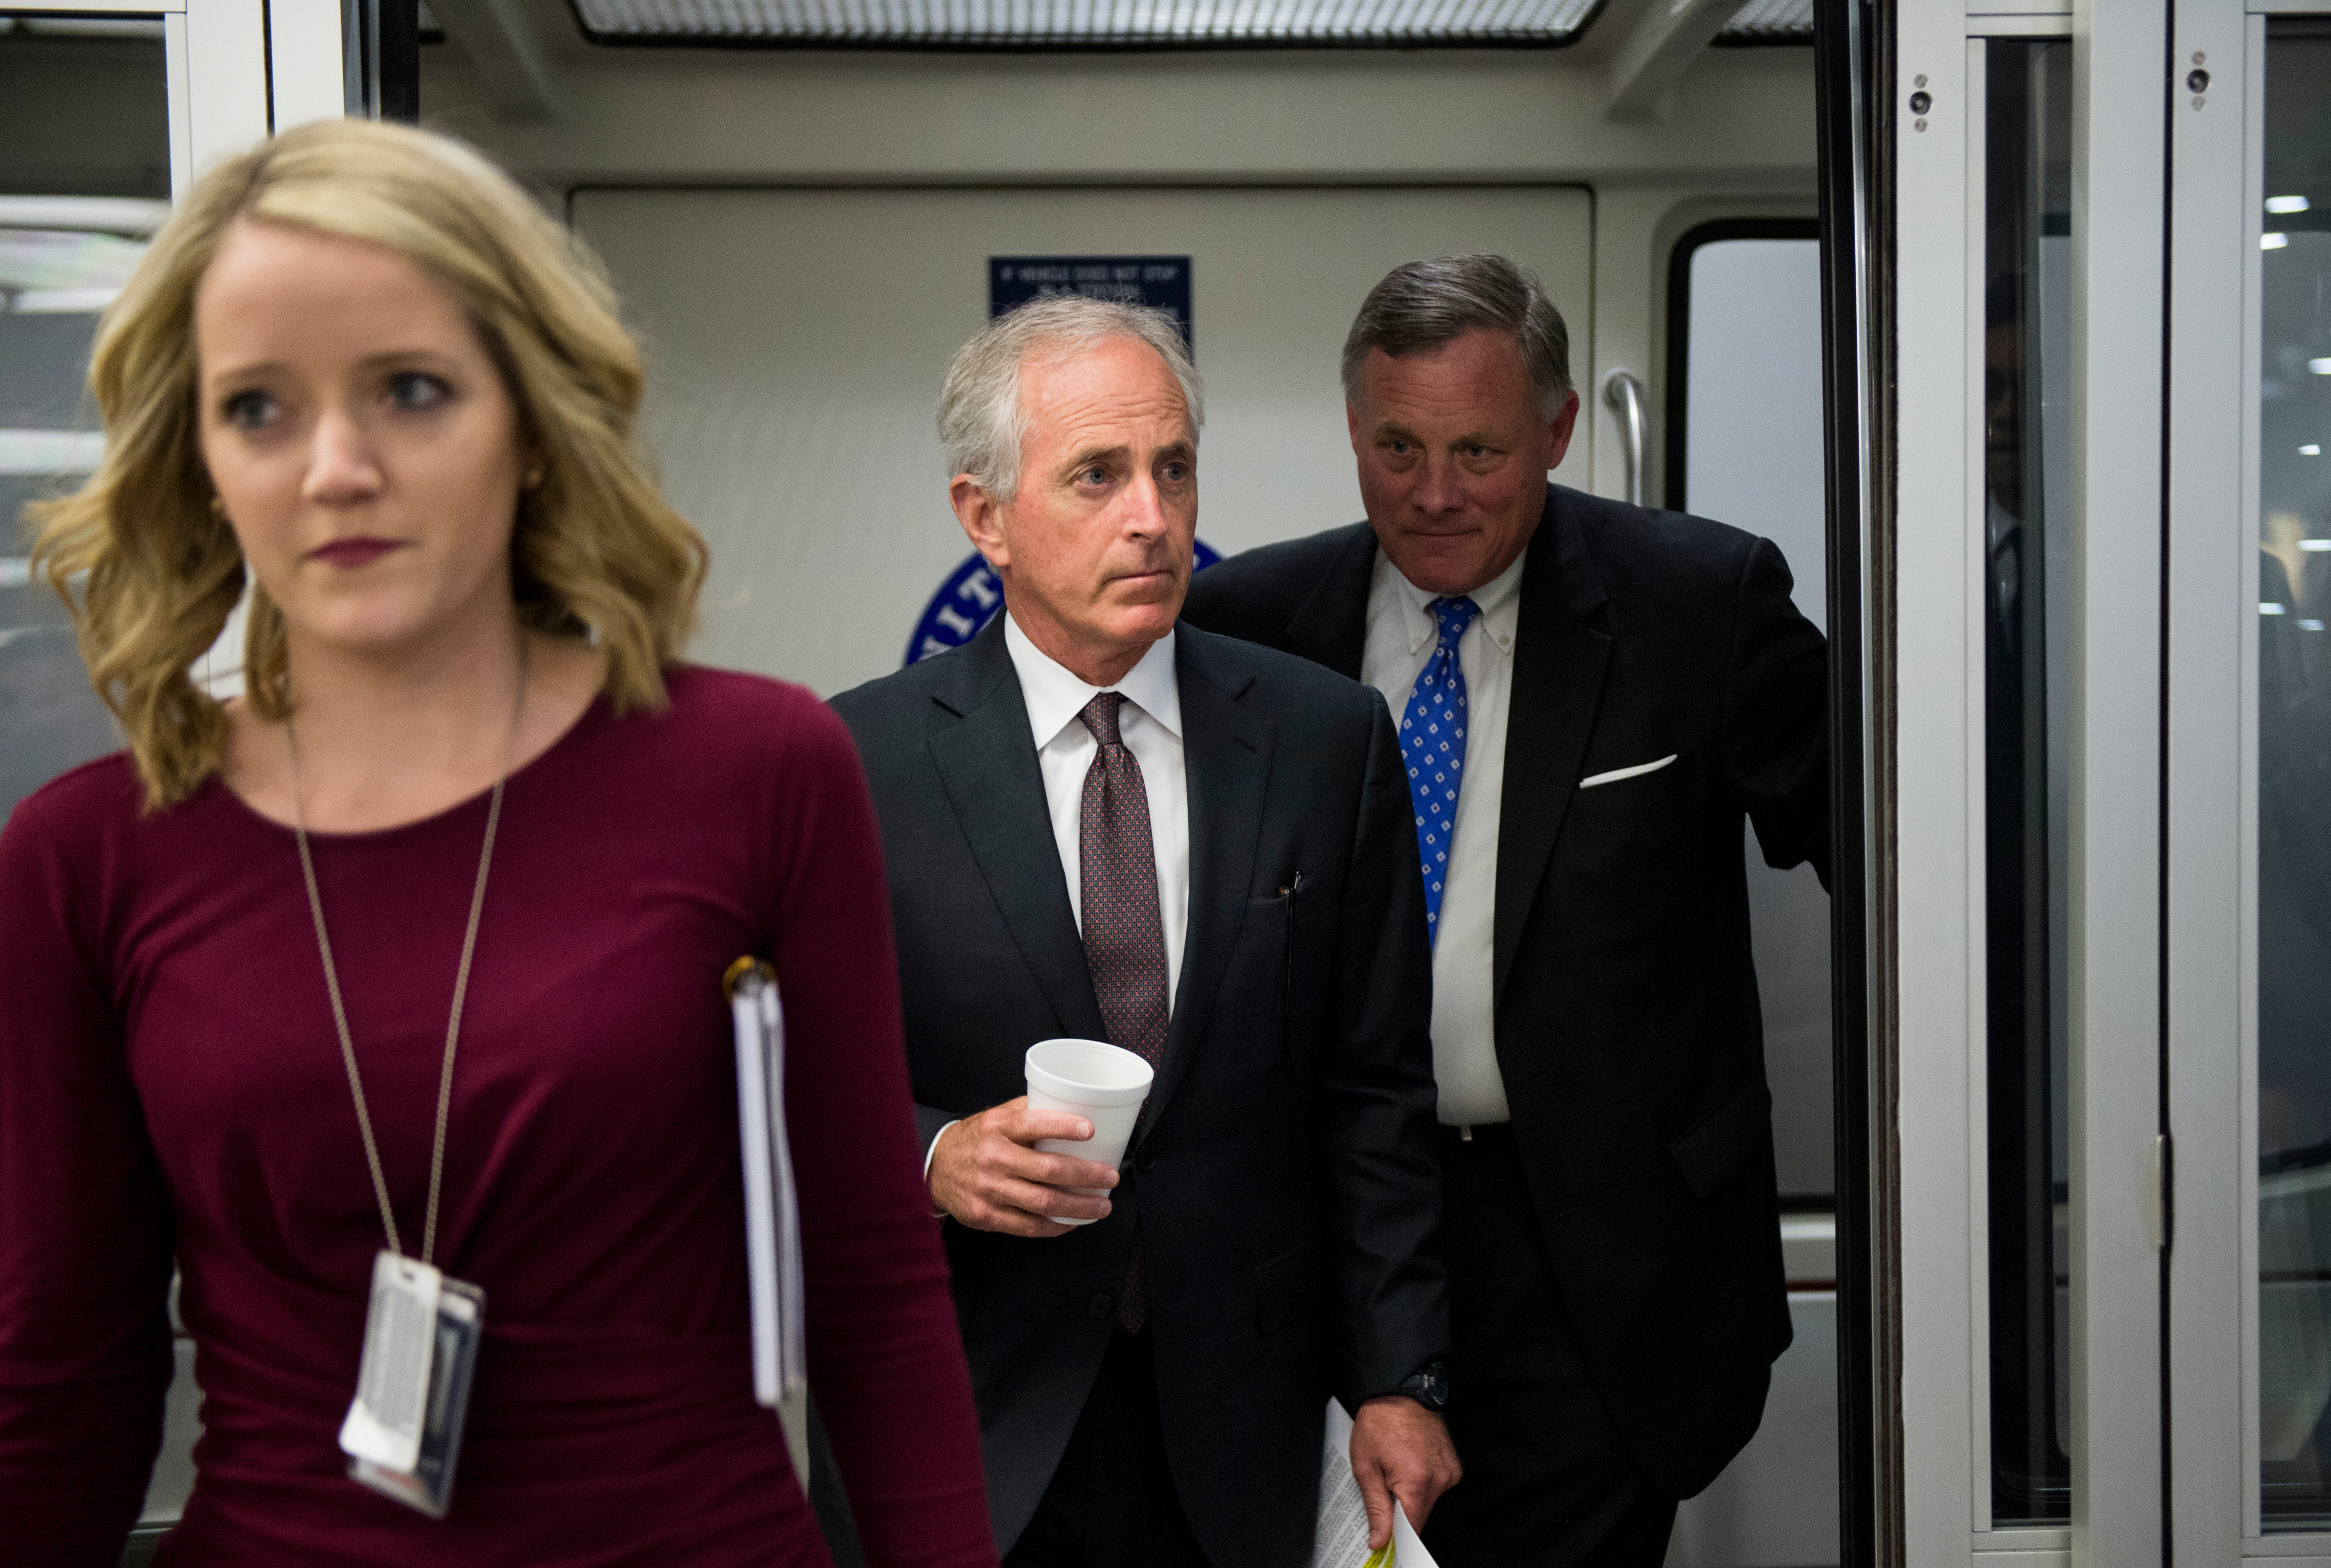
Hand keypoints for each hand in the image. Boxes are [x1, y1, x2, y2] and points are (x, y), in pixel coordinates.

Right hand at [927, 1096, 1120, 1235]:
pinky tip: (1073, 1221)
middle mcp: (993, 1158)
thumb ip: (1029, 1112)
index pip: (1033, 1125)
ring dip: (1079, 1207)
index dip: (1063, 1127)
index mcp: (997, 1128)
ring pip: (1043, 1203)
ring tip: (1102, 1205)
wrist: (935, 1169)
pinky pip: (1029, 1226)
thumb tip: (1074, 1108)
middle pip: (1048, 1170)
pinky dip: (1056, 1226)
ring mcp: (990, 1191)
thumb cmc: (976, 1140)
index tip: (1090, 1130)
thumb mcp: (996, 1117)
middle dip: (1086, 1176)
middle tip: (1111, 1177)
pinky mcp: (987, 1216)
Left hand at [1349, 1395, 1461, 1550]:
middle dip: (1401, 1511)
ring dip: (1412, 1495)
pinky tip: (1409, 1464)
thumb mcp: (1365, 1468)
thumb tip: (1380, 1540)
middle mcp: (1439, 1479)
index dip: (1396, 1535)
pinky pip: (1437, 1487)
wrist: (1398, 1391)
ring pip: (1428, 1501)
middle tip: (1383, 1489)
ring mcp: (1450, 1471)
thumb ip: (1376, 1509)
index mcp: (1416, 1482)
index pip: (1411, 1528)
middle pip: (1420, 1515)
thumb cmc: (1378, 1423)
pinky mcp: (1454, 1465)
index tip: (1384, 1536)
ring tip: (1396, 1469)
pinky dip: (1423, 1483)